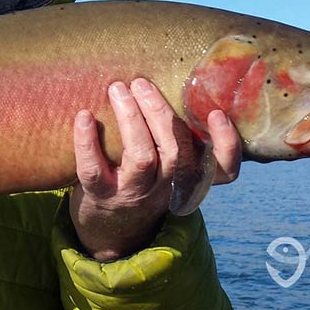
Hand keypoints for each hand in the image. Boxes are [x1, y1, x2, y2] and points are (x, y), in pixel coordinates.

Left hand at [69, 78, 240, 261]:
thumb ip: (172, 138)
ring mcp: (132, 192)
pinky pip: (93, 169)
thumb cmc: (139, 181)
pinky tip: (83, 116)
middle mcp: (164, 186)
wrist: (108, 230)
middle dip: (160, 114)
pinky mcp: (101, 195)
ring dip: (130, 119)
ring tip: (117, 89)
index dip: (226, 144)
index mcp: (186, 177)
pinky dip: (87, 141)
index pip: (221, 170)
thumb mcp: (165, 169)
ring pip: (141, 158)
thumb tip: (164, 80)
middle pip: (175, 153)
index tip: (217, 113)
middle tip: (141, 83)